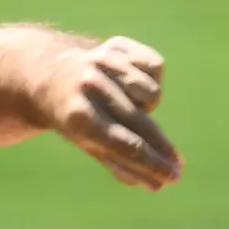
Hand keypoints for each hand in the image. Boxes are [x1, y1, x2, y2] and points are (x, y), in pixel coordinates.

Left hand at [33, 36, 181, 190]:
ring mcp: (104, 62)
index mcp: (77, 116)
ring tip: (124, 107)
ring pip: (152, 94)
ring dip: (146, 107)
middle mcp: (89, 85)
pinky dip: (149, 79)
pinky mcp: (117, 45)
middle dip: (161, 147)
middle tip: (178, 167)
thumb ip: (121, 164)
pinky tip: (129, 84)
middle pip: (140, 122)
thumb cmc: (74, 118)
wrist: (51, 74)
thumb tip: (158, 184)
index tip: (173, 177)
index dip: (152, 163)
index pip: (124, 144)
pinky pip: (155, 68)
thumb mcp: (88, 143)